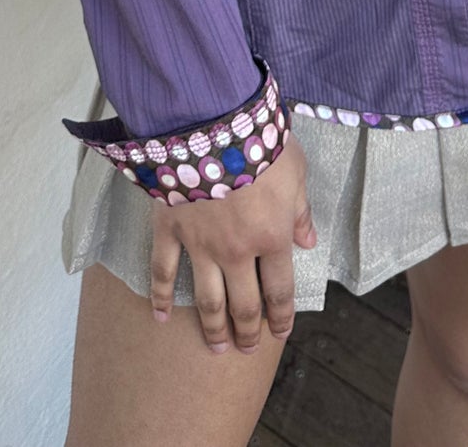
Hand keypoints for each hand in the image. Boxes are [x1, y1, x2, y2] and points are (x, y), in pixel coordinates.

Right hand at [149, 132, 317, 351]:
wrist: (212, 120)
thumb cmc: (259, 139)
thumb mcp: (295, 171)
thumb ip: (300, 210)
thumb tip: (308, 240)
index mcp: (272, 236)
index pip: (280, 289)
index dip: (282, 315)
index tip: (280, 331)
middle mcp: (237, 250)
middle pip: (244, 305)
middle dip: (248, 332)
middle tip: (246, 348)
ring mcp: (200, 244)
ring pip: (207, 300)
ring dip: (213, 328)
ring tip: (217, 347)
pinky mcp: (170, 229)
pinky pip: (163, 270)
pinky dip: (160, 297)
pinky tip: (160, 318)